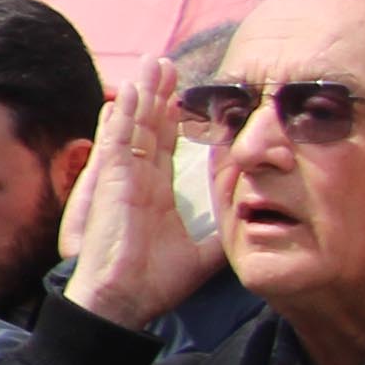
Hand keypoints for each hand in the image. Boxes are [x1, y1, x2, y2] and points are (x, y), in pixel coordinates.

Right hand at [62, 56, 223, 331]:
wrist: (124, 302)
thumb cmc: (155, 282)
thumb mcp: (207, 251)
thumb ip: (226, 226)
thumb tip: (253, 203)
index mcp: (154, 193)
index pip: (162, 145)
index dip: (171, 117)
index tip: (180, 92)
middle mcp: (135, 180)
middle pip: (147, 127)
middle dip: (157, 95)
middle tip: (165, 63)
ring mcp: (121, 179)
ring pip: (132, 127)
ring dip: (142, 95)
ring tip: (152, 64)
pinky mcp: (111, 183)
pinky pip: (118, 142)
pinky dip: (123, 116)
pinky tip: (131, 92)